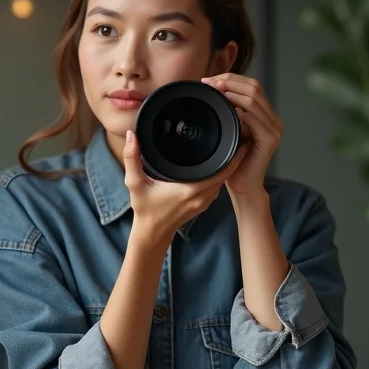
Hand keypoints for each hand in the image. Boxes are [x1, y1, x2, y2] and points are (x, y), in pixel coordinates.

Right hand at [122, 129, 247, 247]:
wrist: (152, 233)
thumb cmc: (145, 209)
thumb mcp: (134, 183)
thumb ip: (131, 158)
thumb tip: (131, 135)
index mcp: (190, 189)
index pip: (222, 170)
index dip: (233, 155)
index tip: (237, 138)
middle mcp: (202, 196)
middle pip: (227, 173)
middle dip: (234, 156)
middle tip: (235, 136)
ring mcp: (205, 201)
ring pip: (224, 180)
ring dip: (228, 166)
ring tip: (230, 147)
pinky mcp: (203, 204)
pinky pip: (218, 186)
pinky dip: (221, 174)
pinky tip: (218, 163)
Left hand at [202, 74, 283, 196]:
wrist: (243, 186)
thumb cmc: (233, 160)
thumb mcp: (229, 130)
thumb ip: (227, 112)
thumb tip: (211, 90)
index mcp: (264, 114)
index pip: (251, 85)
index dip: (230, 78)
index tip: (208, 80)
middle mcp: (272, 119)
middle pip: (254, 87)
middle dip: (230, 81)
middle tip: (209, 83)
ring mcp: (274, 128)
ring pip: (254, 99)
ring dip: (233, 92)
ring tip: (216, 92)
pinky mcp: (270, 140)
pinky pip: (255, 119)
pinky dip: (241, 111)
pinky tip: (229, 110)